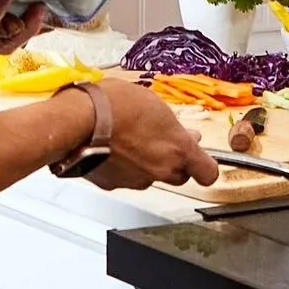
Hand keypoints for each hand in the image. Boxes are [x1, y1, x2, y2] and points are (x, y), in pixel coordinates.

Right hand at [87, 81, 217, 190]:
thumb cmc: (116, 104)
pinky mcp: (114, 185)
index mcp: (178, 149)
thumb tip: (177, 131)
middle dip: (173, 162)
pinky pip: (125, 178)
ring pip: (150, 177)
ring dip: (146, 164)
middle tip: (161, 141)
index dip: (205, 166)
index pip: (208, 173)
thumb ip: (171, 125)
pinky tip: (111, 149)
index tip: (201, 158)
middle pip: (179, 176)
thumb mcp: (154, 104)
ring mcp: (137, 180)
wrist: (79, 120)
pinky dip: (121, 168)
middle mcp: (162, 170)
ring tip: (129, 140)